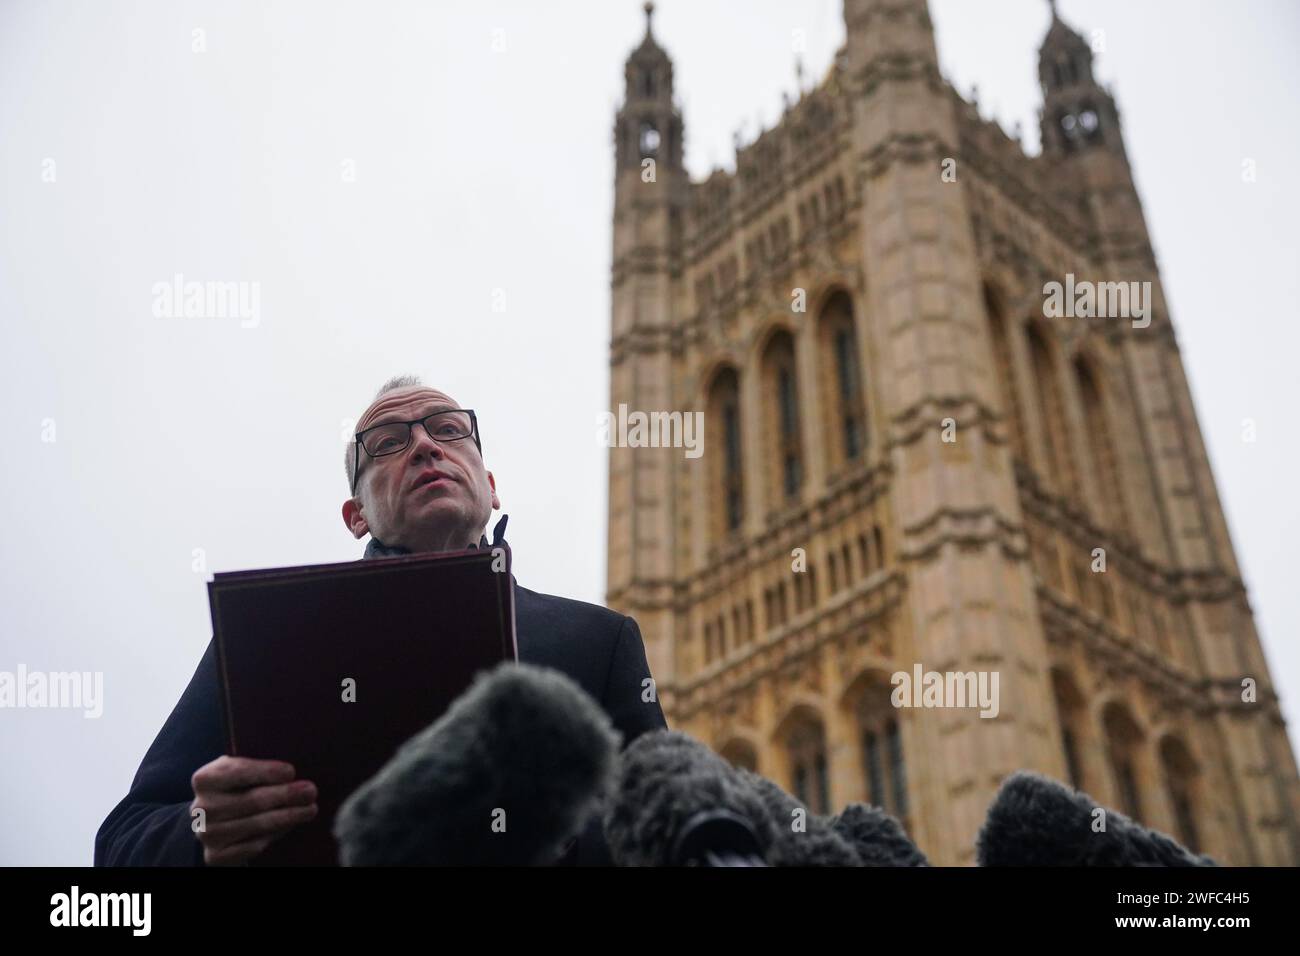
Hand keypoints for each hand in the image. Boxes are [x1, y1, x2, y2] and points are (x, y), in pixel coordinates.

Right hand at [190, 756, 317, 864]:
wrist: (212, 822)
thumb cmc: (234, 789)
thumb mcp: (237, 771)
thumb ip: (256, 767)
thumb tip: (292, 773)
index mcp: (205, 779)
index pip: (238, 772)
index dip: (266, 772)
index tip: (291, 772)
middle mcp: (201, 807)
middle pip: (253, 800)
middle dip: (286, 795)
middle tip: (311, 791)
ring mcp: (207, 833)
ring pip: (257, 824)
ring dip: (288, 816)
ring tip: (310, 809)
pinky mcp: (215, 856)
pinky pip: (253, 845)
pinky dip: (276, 835)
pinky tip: (291, 825)